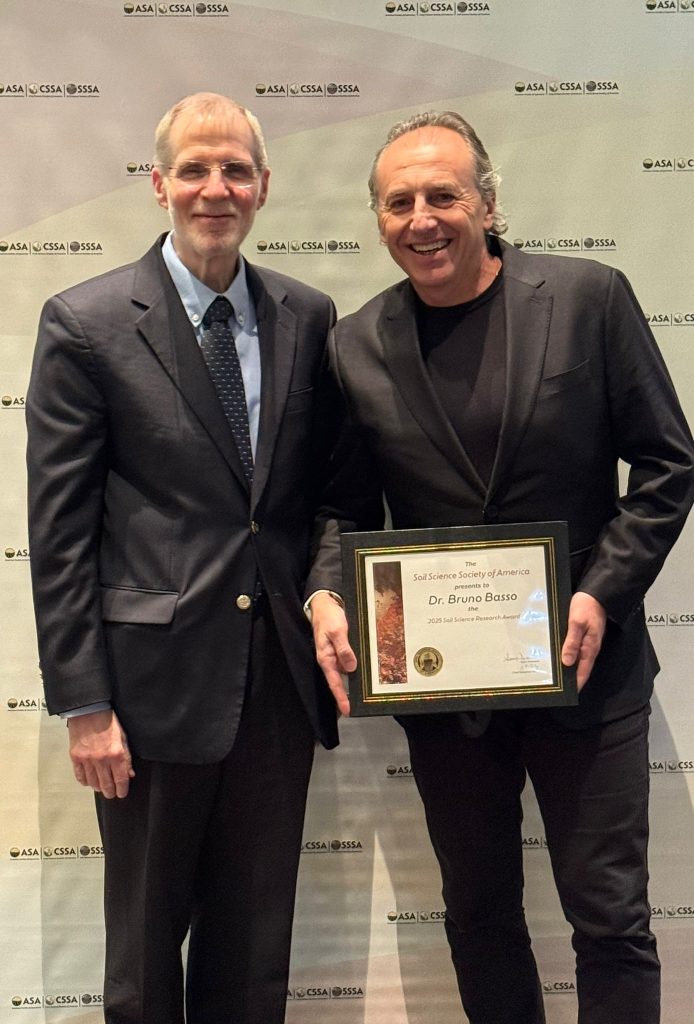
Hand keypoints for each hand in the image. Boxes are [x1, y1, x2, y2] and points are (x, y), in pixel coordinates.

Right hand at [67, 709, 134, 798]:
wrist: (89, 711)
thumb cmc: (108, 721)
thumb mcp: (123, 738)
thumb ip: (127, 757)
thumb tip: (129, 774)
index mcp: (116, 754)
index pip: (120, 779)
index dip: (122, 789)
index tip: (122, 793)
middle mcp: (102, 759)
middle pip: (106, 785)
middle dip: (110, 792)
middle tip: (112, 794)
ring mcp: (87, 760)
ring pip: (93, 783)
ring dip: (98, 787)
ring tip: (102, 787)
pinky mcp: (75, 758)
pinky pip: (80, 776)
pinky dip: (85, 781)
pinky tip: (89, 781)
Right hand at [310, 592, 356, 715]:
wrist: (325, 604)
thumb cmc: (329, 617)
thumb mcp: (337, 631)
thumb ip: (344, 649)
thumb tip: (351, 668)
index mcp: (326, 658)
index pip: (334, 683)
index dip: (340, 698)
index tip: (347, 711)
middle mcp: (330, 660)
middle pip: (339, 682)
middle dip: (346, 696)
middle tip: (358, 708)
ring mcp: (335, 655)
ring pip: (345, 673)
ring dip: (353, 683)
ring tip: (364, 695)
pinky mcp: (340, 650)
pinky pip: (348, 663)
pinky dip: (355, 669)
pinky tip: (365, 673)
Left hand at [561, 591, 606, 690]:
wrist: (595, 593)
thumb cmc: (586, 606)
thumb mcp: (576, 623)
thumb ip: (572, 642)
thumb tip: (567, 662)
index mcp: (589, 648)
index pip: (583, 672)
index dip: (576, 684)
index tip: (567, 695)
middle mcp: (589, 648)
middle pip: (580, 668)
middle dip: (570, 678)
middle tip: (556, 687)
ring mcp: (587, 642)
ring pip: (577, 659)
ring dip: (567, 667)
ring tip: (553, 674)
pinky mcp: (583, 635)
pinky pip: (575, 649)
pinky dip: (567, 655)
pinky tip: (557, 656)